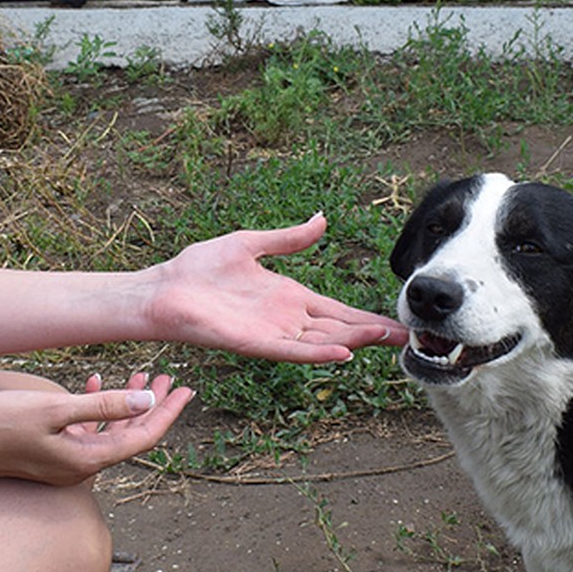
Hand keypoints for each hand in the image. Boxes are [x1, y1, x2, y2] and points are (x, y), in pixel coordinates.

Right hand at [0, 373, 191, 486]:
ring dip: (127, 403)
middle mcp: (82, 467)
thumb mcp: (56, 409)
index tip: (186, 389)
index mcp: (88, 459)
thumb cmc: (3, 422)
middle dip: (154, 405)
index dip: (168, 412)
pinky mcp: (52, 454)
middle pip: (131, 435)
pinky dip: (96, 408)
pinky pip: (86, 431)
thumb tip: (146, 403)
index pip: (143, 436)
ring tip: (142, 374)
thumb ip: (102, 406)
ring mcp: (66, 462)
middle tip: (172, 378)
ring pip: (111, 431)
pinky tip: (93, 382)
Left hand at [143, 214, 407, 362]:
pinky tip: (342, 352)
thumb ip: (288, 238)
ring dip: (353, 341)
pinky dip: (316, 351)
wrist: (162, 288)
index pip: (335, 309)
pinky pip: (290, 350)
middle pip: (337, 327)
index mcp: (287, 297)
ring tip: (387, 342)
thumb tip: (321, 220)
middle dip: (372, 332)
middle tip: (409, 336)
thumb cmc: (198, 268)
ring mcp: (270, 333)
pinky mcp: (252, 343)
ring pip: (321, 340)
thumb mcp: (251, 243)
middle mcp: (285, 318)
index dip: (365, 315)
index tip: (398, 320)